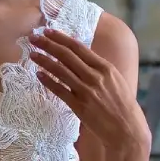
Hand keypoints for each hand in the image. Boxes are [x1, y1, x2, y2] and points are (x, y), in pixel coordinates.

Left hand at [30, 26, 148, 160]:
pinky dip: (48, 81)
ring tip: (32, 54)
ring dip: (44, 61)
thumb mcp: (115, 80)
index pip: (79, 47)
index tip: (48, 31)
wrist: (126, 129)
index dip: (61, 38)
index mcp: (105, 67)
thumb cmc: (122, 105)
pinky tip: (39, 74)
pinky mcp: (79, 106)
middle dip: (48, 45)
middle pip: (66, 56)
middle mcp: (95, 77)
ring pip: (60, 71)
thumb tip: (82, 57)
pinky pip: (60, 91)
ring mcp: (86, 91)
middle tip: (34, 38)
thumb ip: (99, 68)